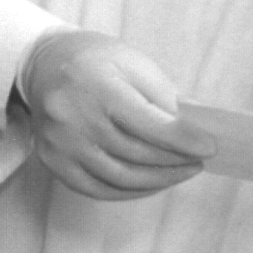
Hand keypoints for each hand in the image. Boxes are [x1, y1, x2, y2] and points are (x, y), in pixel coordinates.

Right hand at [20, 30, 215, 199]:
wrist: (44, 64)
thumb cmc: (97, 60)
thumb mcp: (135, 63)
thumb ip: (162, 98)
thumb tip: (191, 134)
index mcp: (97, 86)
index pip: (148, 123)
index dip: (183, 139)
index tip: (209, 148)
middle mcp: (72, 117)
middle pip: (135, 154)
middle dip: (174, 162)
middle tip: (199, 162)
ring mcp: (59, 144)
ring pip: (118, 177)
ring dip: (157, 181)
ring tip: (181, 173)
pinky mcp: (52, 161)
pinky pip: (96, 189)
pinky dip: (129, 192)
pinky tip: (152, 184)